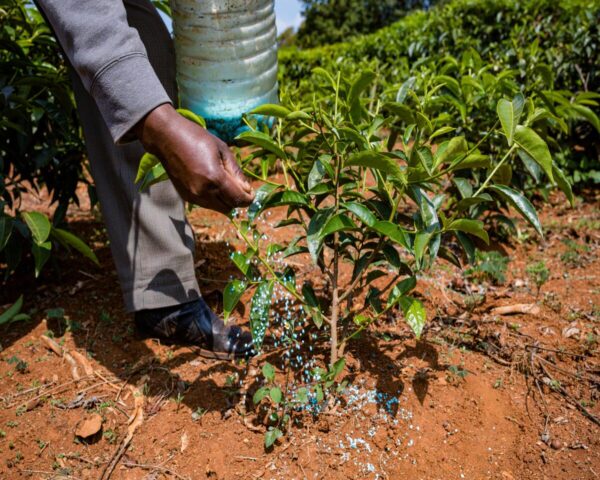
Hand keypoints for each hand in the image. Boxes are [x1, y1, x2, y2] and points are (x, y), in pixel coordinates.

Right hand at [134, 104, 253, 213]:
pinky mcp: (186, 196)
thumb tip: (248, 189)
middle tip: (240, 187)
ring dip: (225, 200)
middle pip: (229, 208)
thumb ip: (236, 172)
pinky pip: (207, 204)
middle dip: (237, 200)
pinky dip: (214, 198)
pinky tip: (212, 183)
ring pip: (218, 208)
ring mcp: (193, 196)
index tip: (251, 192)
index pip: (238, 200)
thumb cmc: (197, 138)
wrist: (167, 138)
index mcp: (214, 178)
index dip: (248, 199)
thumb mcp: (223, 150)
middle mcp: (203, 191)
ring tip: (224, 182)